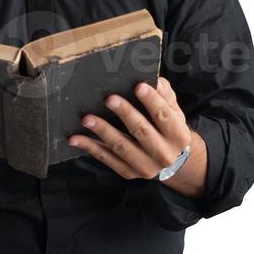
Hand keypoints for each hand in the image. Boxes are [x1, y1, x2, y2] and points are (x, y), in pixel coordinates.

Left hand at [67, 77, 196, 182]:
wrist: (171, 163)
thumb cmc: (169, 129)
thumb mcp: (174, 113)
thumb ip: (165, 96)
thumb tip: (155, 80)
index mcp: (178, 135)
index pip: (163, 116)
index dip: (151, 101)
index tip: (138, 86)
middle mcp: (164, 154)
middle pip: (141, 131)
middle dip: (125, 113)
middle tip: (109, 98)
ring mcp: (145, 167)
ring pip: (121, 147)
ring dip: (102, 131)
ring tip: (87, 118)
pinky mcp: (128, 173)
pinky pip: (106, 159)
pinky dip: (90, 147)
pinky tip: (75, 138)